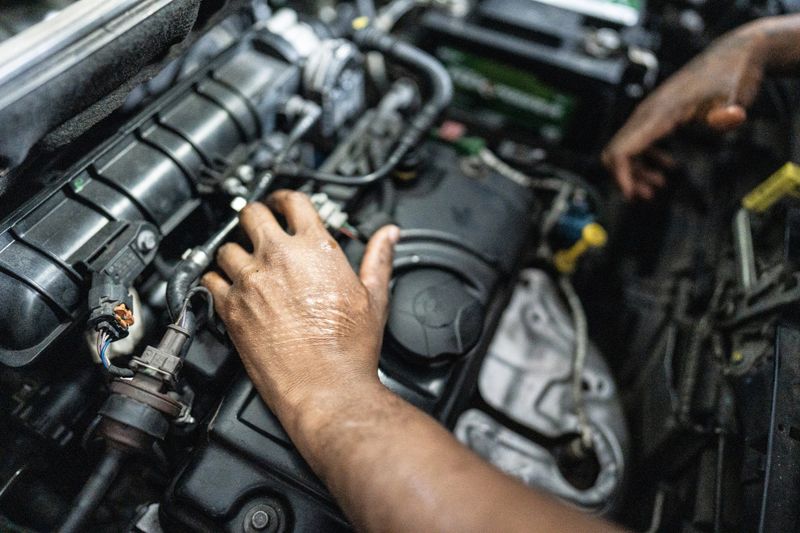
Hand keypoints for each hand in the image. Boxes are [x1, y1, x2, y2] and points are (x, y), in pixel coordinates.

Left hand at [201, 190, 399, 425]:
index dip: (285, 198)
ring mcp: (252, 282)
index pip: (293, 201)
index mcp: (316, 248)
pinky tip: (226, 286)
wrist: (326, 387)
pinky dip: (216, 280)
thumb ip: (379, 258)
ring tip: (243, 261)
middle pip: (252, 213)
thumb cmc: (350, 349)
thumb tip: (388, 235)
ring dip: (235, 250)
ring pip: (226, 246)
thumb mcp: (375, 297)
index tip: (282, 203)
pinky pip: (210, 279)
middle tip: (258, 226)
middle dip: (255, 216)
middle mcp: (279, 258)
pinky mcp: (231, 308)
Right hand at [602, 24, 767, 199]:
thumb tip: (729, 118)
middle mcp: (647, 112)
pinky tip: (665, 168)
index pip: (622, 148)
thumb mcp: (733, 94)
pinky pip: (638, 142)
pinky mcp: (656, 116)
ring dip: (635, 172)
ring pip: (624, 149)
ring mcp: (649, 114)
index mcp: (658, 111)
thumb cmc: (728, 72)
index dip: (621, 175)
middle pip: (616, 151)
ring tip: (655, 188)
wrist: (731, 54)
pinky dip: (644, 160)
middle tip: (645, 196)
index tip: (631, 194)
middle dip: (625, 177)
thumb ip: (728, 110)